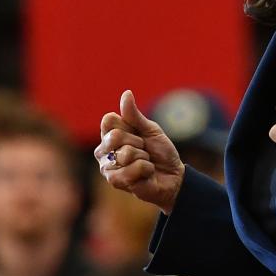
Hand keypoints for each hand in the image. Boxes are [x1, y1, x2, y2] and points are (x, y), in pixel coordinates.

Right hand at [94, 90, 184, 213]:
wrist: (173, 175)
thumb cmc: (159, 152)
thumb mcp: (150, 129)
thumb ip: (135, 115)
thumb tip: (126, 93)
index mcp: (109, 135)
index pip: (108, 120)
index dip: (129, 125)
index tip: (139, 134)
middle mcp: (103, 151)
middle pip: (115, 136)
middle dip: (138, 142)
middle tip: (144, 150)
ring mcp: (107, 168)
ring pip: (125, 154)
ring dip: (144, 157)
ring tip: (145, 163)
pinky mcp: (115, 182)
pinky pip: (134, 168)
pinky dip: (146, 169)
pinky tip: (145, 174)